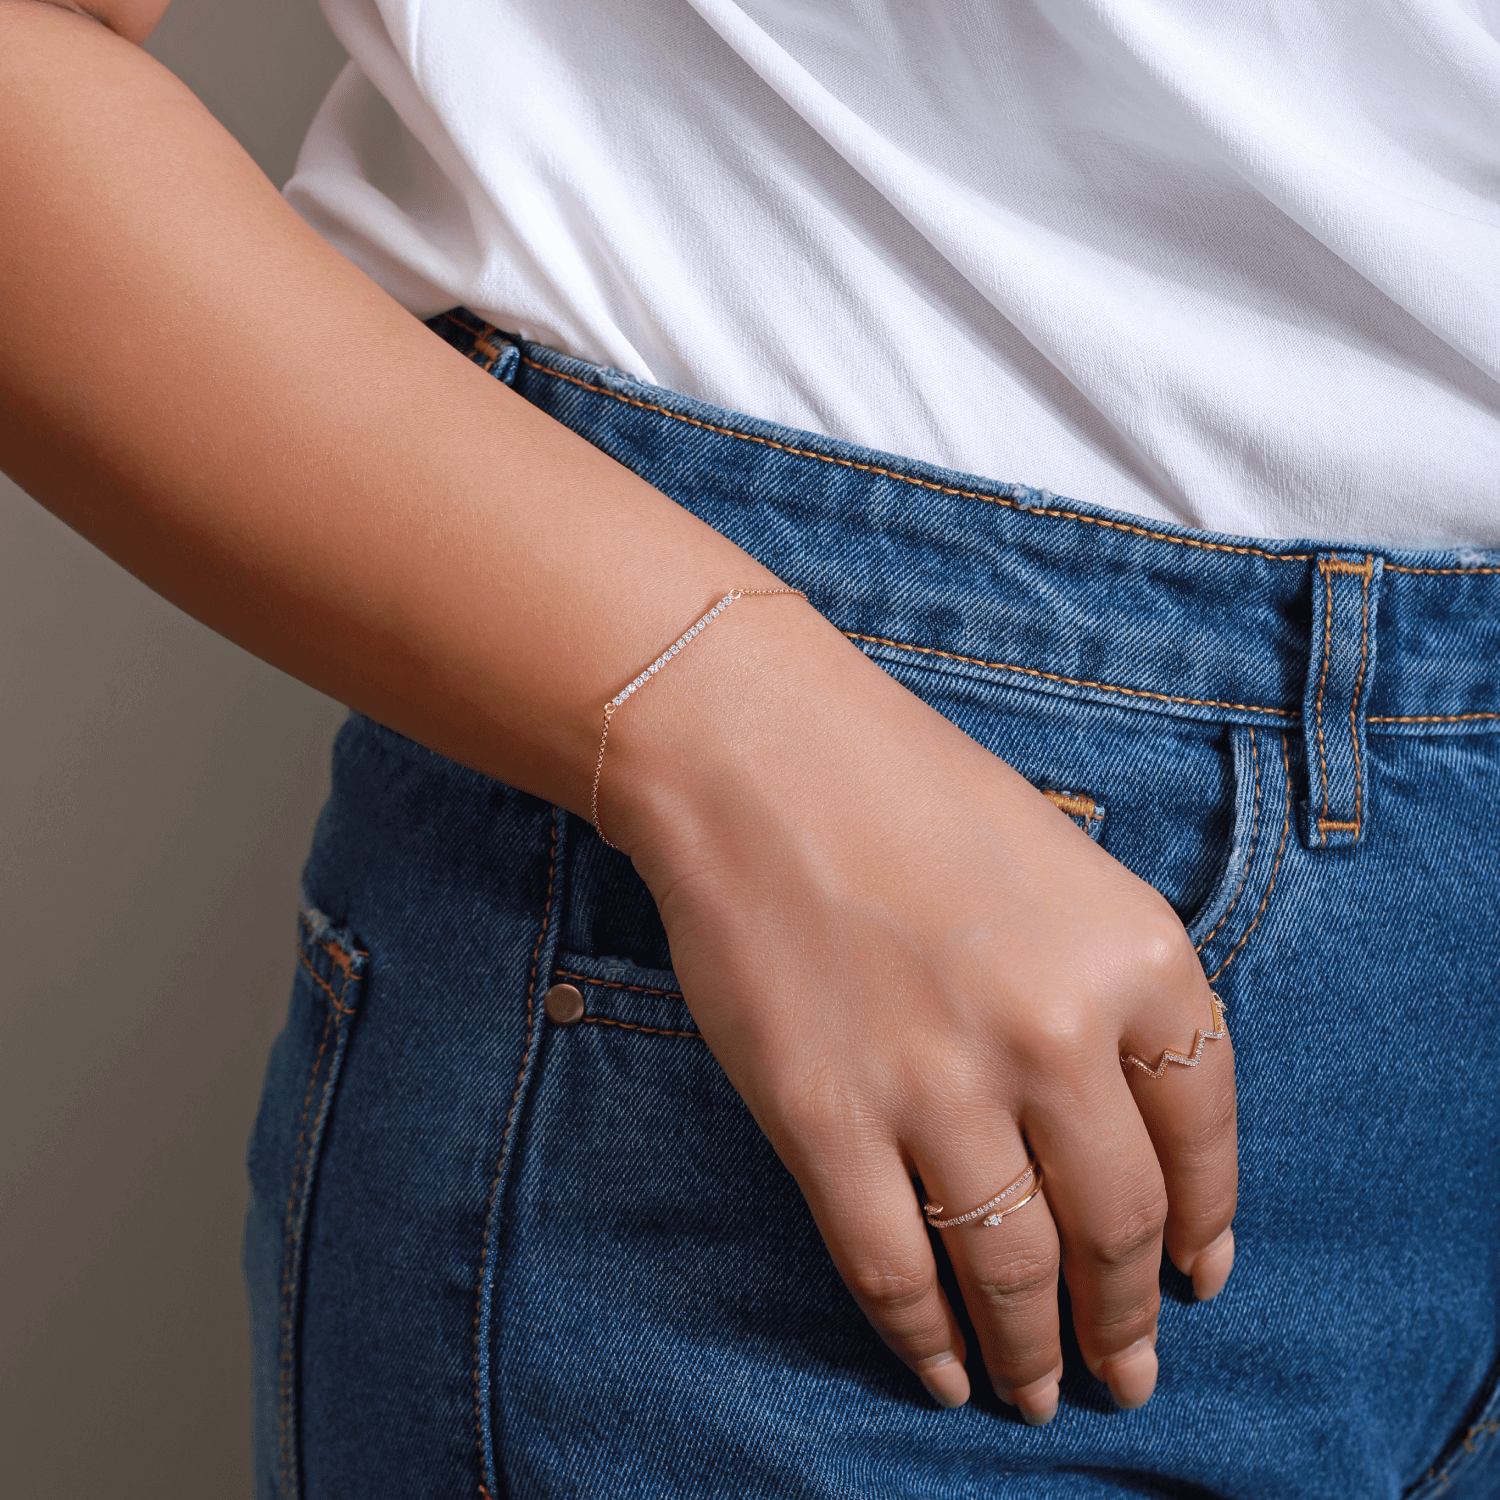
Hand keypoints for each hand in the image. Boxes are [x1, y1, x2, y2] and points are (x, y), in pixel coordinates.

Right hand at [608, 599, 1236, 1422]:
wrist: (754, 757)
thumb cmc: (907, 791)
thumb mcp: (1063, 870)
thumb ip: (1111, 993)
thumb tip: (1129, 1134)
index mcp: (1136, 958)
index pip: (1205, 1133)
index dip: (1206, 1225)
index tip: (1199, 1278)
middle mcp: (1056, 1034)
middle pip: (1118, 1223)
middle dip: (1128, 1316)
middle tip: (1127, 1369)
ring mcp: (937, 1083)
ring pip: (1011, 1267)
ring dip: (1033, 1348)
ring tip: (1039, 1391)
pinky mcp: (825, 1119)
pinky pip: (892, 1265)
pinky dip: (919, 1334)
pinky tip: (937, 1369)